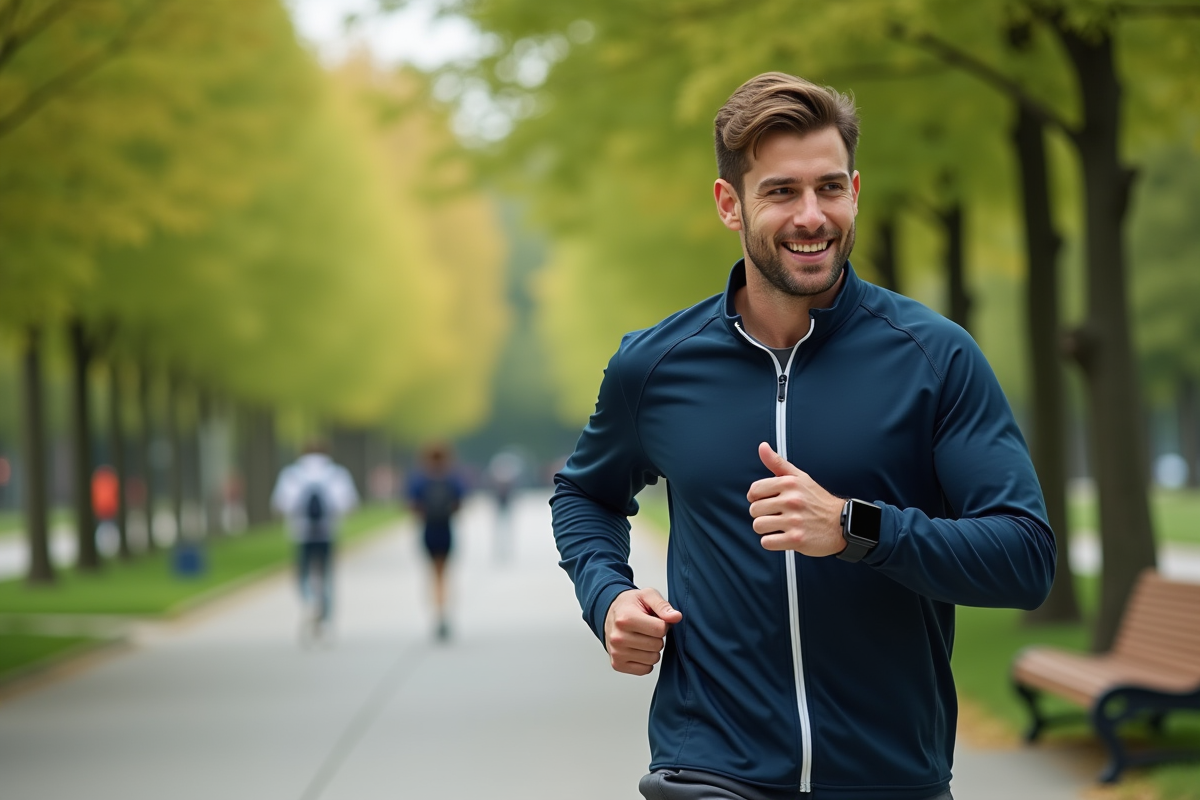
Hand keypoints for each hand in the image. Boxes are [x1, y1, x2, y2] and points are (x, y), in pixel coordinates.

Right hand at [603, 588, 681, 675]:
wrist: (611, 614)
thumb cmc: (630, 606)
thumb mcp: (647, 596)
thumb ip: (663, 605)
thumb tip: (676, 617)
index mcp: (626, 618)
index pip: (660, 629)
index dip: (663, 624)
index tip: (654, 620)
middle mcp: (619, 637)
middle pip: (657, 645)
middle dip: (658, 637)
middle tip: (648, 629)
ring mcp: (617, 653)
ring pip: (653, 659)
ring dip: (653, 650)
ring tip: (643, 638)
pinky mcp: (618, 664)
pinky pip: (645, 670)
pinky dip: (646, 661)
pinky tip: (639, 649)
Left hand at [747, 442, 845, 556]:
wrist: (841, 523)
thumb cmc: (817, 500)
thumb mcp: (799, 477)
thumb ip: (778, 463)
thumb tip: (762, 447)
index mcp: (790, 483)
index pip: (754, 490)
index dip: (756, 498)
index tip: (765, 501)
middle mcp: (792, 500)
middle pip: (754, 510)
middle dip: (762, 514)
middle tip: (776, 515)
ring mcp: (794, 521)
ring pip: (758, 526)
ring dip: (766, 529)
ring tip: (779, 526)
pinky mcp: (796, 539)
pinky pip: (767, 542)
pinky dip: (772, 542)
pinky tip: (782, 537)